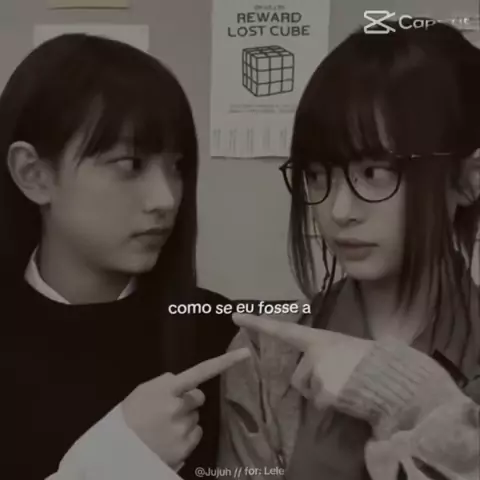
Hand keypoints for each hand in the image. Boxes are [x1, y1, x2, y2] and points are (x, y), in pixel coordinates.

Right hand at [122, 348, 249, 468]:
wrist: (116, 452)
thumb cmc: (128, 416)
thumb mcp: (143, 390)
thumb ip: (166, 382)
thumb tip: (184, 382)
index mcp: (168, 389)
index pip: (201, 371)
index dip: (225, 362)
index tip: (246, 354)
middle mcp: (179, 407)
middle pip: (198, 396)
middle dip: (189, 400)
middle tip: (168, 409)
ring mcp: (183, 429)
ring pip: (196, 417)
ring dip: (185, 419)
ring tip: (163, 427)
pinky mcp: (185, 448)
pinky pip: (196, 434)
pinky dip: (186, 436)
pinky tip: (168, 438)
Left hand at [233, 313, 370, 408]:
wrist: (391, 376)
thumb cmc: (371, 358)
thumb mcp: (345, 348)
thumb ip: (326, 354)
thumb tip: (320, 364)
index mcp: (319, 339)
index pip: (283, 330)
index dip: (258, 323)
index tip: (236, 316)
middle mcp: (313, 353)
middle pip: (298, 377)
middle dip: (312, 382)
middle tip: (338, 378)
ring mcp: (317, 372)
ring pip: (309, 392)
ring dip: (322, 393)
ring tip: (346, 385)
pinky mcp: (323, 391)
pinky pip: (320, 403)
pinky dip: (331, 404)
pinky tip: (348, 396)